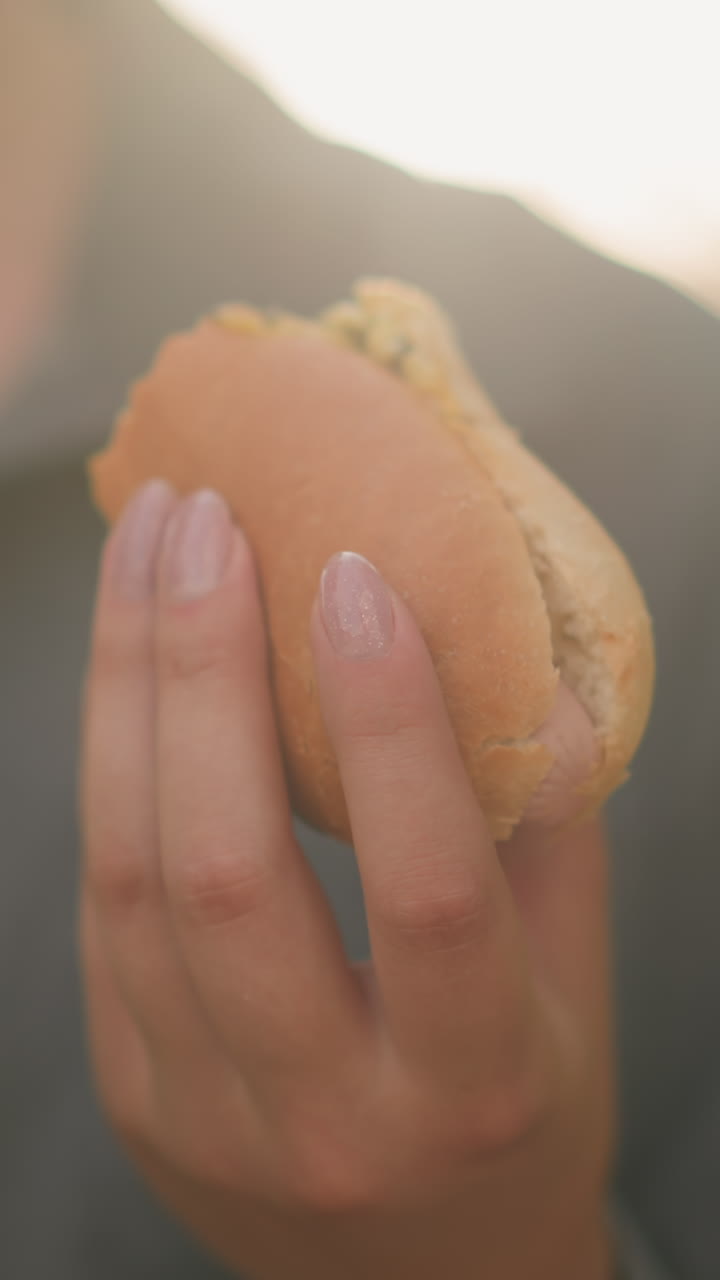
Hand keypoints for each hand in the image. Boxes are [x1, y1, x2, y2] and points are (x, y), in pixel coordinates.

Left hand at [81, 480, 613, 1279]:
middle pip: (225, 869)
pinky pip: (105, 898)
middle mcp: (321, 1112)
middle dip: (200, 667)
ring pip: (130, 871)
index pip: (423, 889)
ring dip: (129, 689)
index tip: (354, 573)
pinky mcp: (132, 1086)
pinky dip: (114, 760)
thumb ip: (542, 829)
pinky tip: (135, 660)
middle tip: (204, 521)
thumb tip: (509, 662)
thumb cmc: (523, 1116)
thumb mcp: (573, 984)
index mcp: (468, 1086)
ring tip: (149, 550)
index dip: (386, 720)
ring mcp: (199, 1110)